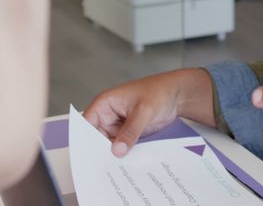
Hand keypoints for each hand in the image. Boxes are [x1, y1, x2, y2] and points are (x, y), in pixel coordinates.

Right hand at [83, 68, 214, 156]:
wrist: (178, 96)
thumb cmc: (159, 92)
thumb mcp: (143, 112)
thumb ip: (130, 131)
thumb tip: (116, 150)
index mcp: (105, 104)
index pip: (86, 124)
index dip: (84, 140)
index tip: (86, 158)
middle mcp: (108, 115)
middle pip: (95, 138)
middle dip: (99, 152)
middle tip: (102, 168)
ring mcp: (118, 125)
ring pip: (108, 145)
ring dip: (111, 155)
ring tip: (113, 170)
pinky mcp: (128, 133)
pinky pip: (121, 147)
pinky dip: (123, 155)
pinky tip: (125, 165)